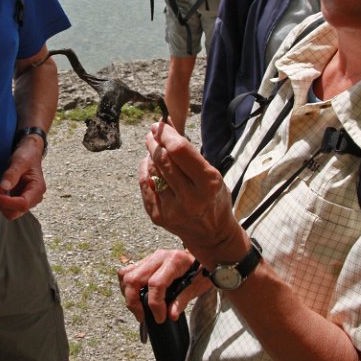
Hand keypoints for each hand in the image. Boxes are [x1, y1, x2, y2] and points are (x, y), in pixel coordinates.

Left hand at [0, 136, 46, 219]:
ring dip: (1, 201)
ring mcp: (27, 199)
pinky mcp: (19, 198)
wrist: (29, 153)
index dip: (7, 202)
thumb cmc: (27, 155)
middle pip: (16, 212)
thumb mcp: (20, 161)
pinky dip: (1, 199)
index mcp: (38, 188)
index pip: (23, 204)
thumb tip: (4, 187)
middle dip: (3, 203)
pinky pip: (8, 206)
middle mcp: (34, 197)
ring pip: (11, 211)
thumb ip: (12, 174)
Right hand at [118, 248, 210, 323]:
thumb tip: (171, 315)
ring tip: (137, 308)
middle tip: (142, 316)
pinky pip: (127, 272)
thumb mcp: (197, 286)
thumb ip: (182, 300)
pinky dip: (127, 286)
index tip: (160, 318)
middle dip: (134, 302)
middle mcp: (159, 257)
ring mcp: (150, 258)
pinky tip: (135, 296)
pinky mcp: (145, 261)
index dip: (155, 304)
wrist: (203, 256)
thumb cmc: (201, 270)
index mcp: (174, 262)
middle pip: (134, 279)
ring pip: (126, 274)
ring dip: (127, 294)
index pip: (156, 284)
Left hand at [140, 121, 246, 267]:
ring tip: (153, 148)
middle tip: (152, 132)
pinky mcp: (158, 217)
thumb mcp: (212, 175)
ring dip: (150, 155)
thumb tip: (165, 129)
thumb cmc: (214, 198)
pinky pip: (146, 185)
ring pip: (152, 171)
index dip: (166, 134)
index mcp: (208, 184)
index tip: (160, 125)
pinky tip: (149, 165)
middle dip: (154, 141)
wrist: (212, 235)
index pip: (179, 150)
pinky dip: (146, 172)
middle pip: (163, 159)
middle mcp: (189, 198)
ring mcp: (172, 209)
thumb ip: (190, 157)